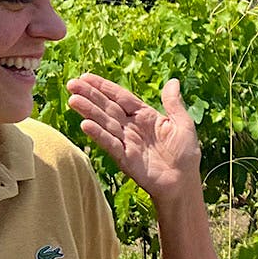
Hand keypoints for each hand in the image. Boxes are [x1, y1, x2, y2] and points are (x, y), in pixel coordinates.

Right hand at [67, 74, 201, 200]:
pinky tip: (85, 124)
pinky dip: (98, 134)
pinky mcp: (125, 158)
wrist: (183, 182)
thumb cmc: (185, 154)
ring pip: (105, 123)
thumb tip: (173, 81)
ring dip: (89, 111)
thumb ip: (173, 103)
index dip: (104, 87)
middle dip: (90, 95)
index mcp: (145, 116)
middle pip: (108, 107)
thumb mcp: (183, 124)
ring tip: (74, 100)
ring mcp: (126, 142)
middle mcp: (131, 127)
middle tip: (72, 83)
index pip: (121, 97)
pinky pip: (110, 144)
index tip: (86, 76)